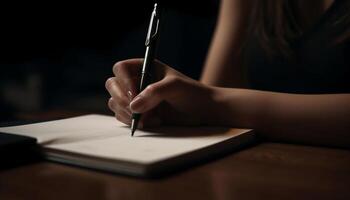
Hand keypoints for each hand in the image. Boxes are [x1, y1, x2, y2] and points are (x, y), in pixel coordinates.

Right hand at [105, 59, 219, 127]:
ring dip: (126, 113)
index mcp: (144, 68)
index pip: (121, 68)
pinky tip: (153, 122)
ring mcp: (136, 98)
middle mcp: (137, 81)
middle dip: (121, 99)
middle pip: (112, 85)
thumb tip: (134, 106)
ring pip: (115, 103)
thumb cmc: (191, 93)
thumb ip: (155, 92)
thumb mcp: (175, 87)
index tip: (134, 95)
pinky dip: (133, 121)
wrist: (202, 111)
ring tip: (147, 119)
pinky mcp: (138, 113)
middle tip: (135, 111)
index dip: (123, 81)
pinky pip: (123, 116)